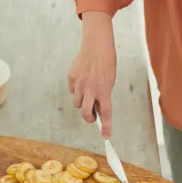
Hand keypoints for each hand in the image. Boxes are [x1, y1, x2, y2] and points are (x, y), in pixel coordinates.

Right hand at [68, 13, 115, 138]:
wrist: (96, 46)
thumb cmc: (107, 62)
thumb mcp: (110, 80)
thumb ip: (104, 94)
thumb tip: (97, 108)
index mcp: (104, 90)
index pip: (106, 113)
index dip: (106, 126)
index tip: (106, 136)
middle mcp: (91, 89)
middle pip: (86, 113)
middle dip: (89, 118)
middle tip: (92, 116)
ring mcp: (79, 84)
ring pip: (77, 103)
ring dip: (82, 102)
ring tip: (88, 90)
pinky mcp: (71, 78)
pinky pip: (72, 90)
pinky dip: (77, 89)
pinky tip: (82, 79)